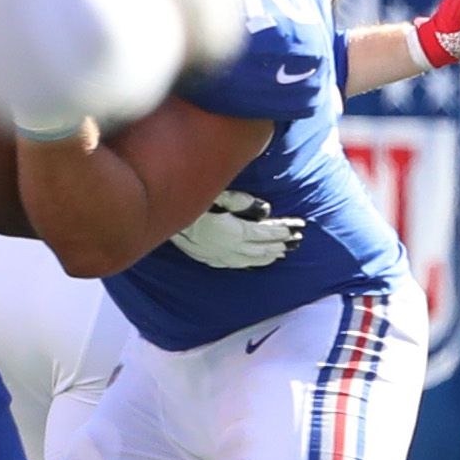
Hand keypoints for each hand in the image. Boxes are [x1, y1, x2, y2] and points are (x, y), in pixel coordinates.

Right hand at [168, 194, 301, 267]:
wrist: (160, 218)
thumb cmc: (190, 202)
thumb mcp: (218, 195)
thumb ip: (243, 202)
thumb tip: (266, 210)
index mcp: (235, 231)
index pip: (266, 233)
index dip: (284, 231)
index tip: (299, 228)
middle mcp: (229, 247)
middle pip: (262, 248)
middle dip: (281, 244)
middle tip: (297, 242)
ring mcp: (219, 255)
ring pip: (250, 258)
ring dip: (268, 255)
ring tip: (281, 253)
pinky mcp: (209, 257)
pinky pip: (236, 263)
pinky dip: (250, 262)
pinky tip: (255, 262)